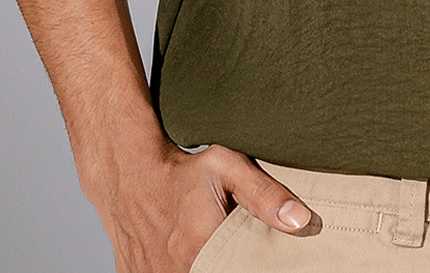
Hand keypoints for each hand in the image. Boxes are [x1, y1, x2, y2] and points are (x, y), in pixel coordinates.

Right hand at [89, 140, 319, 272]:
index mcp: (201, 246)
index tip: (256, 255)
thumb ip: (265, 194)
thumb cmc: (182, 169)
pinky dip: (180, 268)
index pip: (238, 268)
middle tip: (232, 248)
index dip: (248, 263)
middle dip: (229, 264)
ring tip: (207, 245)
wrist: (129, 173)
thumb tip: (300, 220)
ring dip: (203, 265)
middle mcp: (174, 269)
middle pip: (216, 272)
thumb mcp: (227, 167)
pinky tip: (187, 253)